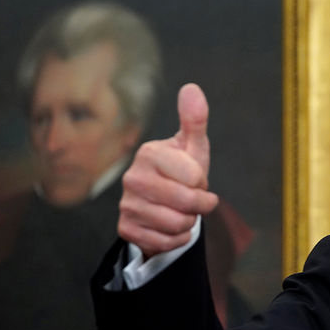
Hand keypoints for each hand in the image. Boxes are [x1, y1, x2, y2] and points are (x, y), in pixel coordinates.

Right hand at [118, 83, 218, 257]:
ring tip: (183, 211)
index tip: (196, 179)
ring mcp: (126, 204)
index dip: (203, 181)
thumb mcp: (193, 146)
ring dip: (189, 222)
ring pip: (177, 224)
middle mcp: (132, 178)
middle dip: (200, 205)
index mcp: (149, 153)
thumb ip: (195, 120)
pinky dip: (177, 239)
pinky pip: (165, 242)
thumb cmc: (182, 171)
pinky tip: (172, 227)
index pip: (194, 176)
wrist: (165, 204)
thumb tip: (192, 88)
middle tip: (196, 199)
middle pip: (187, 202)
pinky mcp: (126, 229)